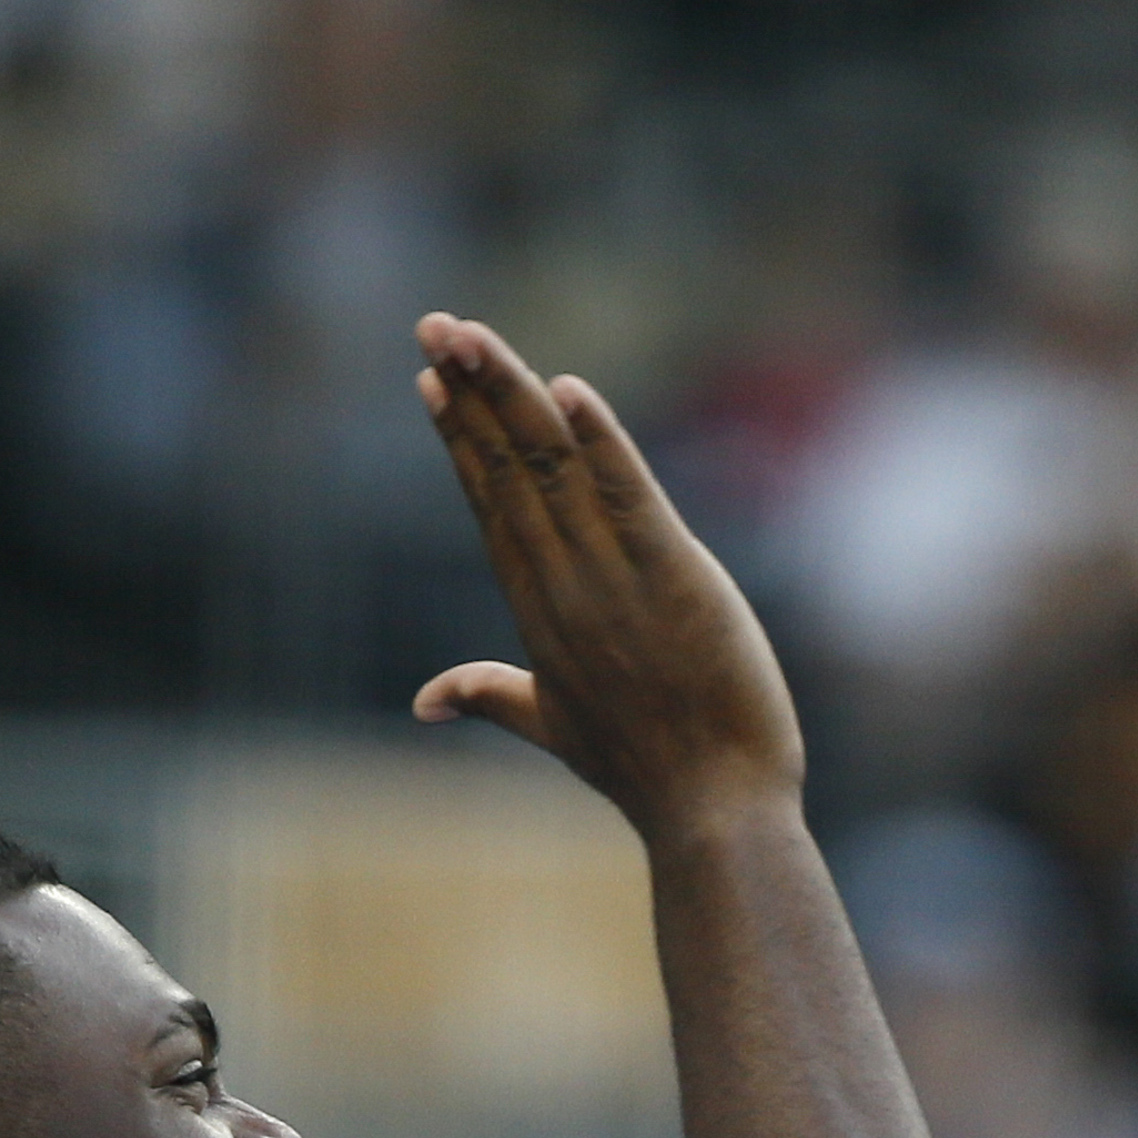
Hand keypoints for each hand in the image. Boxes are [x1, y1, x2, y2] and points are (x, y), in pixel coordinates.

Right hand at [410, 315, 802, 839]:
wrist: (712, 813)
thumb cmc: (644, 771)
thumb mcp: (554, 727)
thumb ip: (490, 694)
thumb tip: (424, 700)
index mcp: (537, 610)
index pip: (490, 502)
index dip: (460, 437)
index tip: (430, 378)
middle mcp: (562, 585)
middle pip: (508, 468)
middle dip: (470, 391)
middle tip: (435, 323)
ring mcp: (611, 580)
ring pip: (552, 467)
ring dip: (512, 393)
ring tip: (472, 334)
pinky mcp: (672, 576)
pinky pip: (628, 495)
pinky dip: (602, 442)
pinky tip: (570, 389)